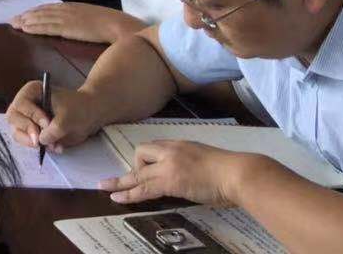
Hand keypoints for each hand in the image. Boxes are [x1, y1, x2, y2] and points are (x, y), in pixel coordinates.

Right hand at [5, 82, 102, 152]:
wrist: (90, 115)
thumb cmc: (78, 109)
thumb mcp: (67, 118)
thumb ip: (53, 130)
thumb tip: (40, 140)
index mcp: (32, 92)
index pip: (21, 104)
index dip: (32, 115)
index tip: (46, 124)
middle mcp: (26, 105)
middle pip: (13, 118)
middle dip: (27, 130)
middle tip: (39, 140)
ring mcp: (27, 119)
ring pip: (17, 132)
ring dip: (32, 141)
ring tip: (53, 145)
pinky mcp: (33, 132)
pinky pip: (28, 142)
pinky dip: (39, 147)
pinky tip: (56, 147)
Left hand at [11, 3, 145, 43]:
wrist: (118, 25)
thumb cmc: (110, 23)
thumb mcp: (91, 16)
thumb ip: (80, 17)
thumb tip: (74, 23)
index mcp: (72, 6)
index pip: (48, 7)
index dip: (35, 11)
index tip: (24, 15)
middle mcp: (66, 10)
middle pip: (41, 12)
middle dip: (26, 16)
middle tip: (12, 20)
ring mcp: (66, 18)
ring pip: (40, 19)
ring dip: (26, 21)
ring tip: (14, 24)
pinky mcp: (67, 28)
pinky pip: (47, 27)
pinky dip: (34, 27)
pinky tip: (25, 29)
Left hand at [100, 140, 249, 206]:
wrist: (237, 173)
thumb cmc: (230, 170)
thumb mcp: (206, 159)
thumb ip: (192, 163)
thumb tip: (189, 174)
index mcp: (179, 145)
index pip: (153, 148)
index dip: (145, 160)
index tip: (141, 169)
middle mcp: (170, 150)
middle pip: (141, 154)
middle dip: (134, 168)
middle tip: (124, 181)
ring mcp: (168, 165)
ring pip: (137, 173)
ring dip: (121, 182)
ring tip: (105, 187)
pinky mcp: (169, 181)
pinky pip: (143, 188)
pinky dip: (128, 194)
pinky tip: (117, 198)